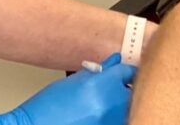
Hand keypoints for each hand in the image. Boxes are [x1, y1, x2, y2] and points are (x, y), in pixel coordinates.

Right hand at [0, 53, 133, 124]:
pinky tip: (96, 114)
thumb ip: (98, 70)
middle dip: (123, 87)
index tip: (124, 71)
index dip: (125, 70)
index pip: (127, 71)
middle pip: (130, 91)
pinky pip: (117, 119)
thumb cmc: (48, 106)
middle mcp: (111, 104)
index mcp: (103, 85)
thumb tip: (114, 60)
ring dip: (118, 104)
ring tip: (98, 104)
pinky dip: (111, 116)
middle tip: (110, 89)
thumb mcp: (73, 81)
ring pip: (125, 107)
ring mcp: (111, 121)